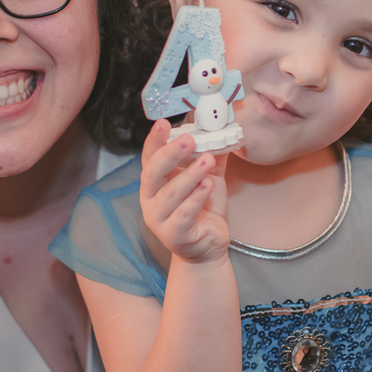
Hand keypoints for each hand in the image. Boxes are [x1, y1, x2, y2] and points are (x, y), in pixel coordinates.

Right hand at [140, 119, 228, 263]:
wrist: (209, 247)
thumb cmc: (204, 211)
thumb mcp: (209, 179)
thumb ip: (212, 157)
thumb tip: (222, 131)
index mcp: (155, 183)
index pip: (150, 158)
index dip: (155, 141)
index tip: (163, 124)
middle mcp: (151, 200)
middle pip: (153, 173)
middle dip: (169, 154)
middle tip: (188, 139)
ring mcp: (160, 219)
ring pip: (171, 193)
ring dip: (189, 174)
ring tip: (207, 159)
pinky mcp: (175, 235)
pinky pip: (183, 214)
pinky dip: (195, 199)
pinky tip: (207, 185)